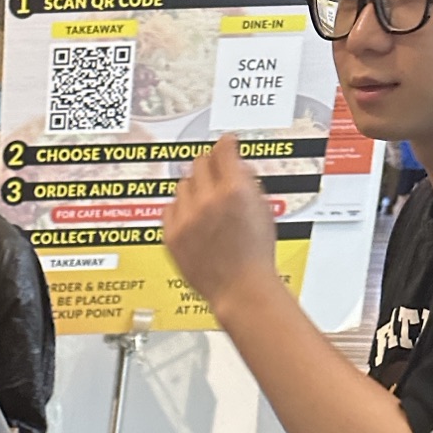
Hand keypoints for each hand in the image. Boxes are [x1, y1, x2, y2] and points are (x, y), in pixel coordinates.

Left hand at [163, 135, 276, 316]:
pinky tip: (192, 217)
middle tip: (215, 172)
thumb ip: (247, 182)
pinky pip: (170, 208)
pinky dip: (180, 208)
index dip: (225, 144)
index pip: (222, 150)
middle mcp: (207, 201)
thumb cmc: (255, 255)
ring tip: (206, 202)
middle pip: (199, 163)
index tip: (225, 143)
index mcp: (235, 190)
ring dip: (194, 188)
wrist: (240, 288)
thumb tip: (236, 165)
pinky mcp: (171, 236)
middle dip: (209, 165)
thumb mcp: (263, 209)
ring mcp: (187, 219)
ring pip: (183, 185)